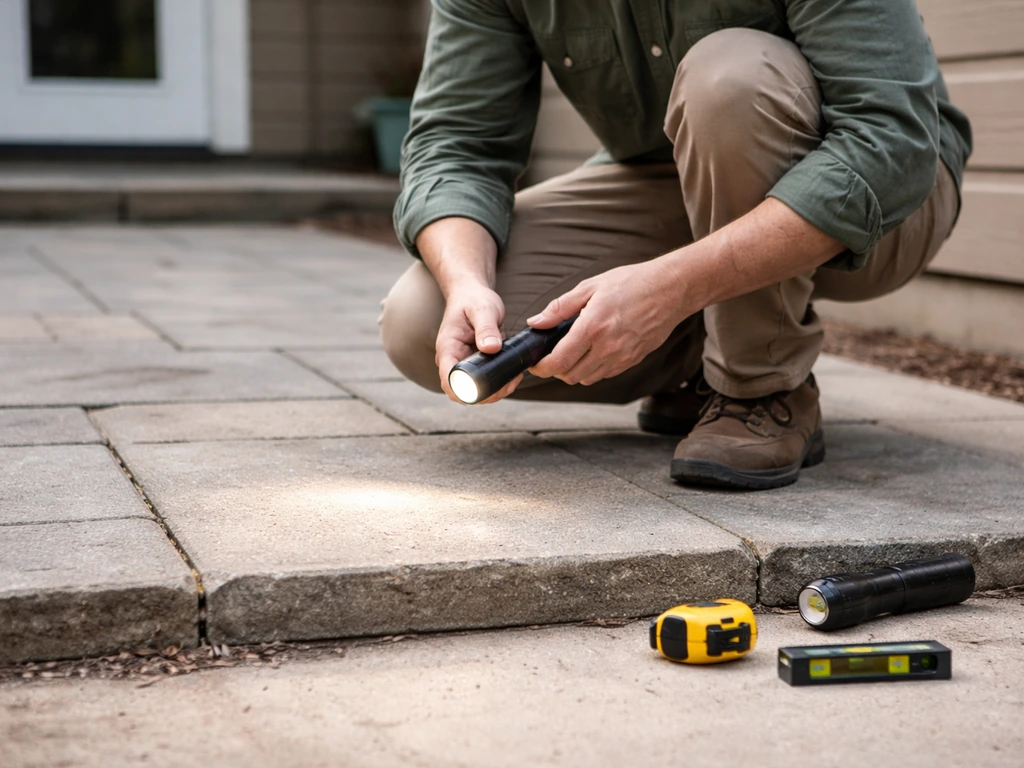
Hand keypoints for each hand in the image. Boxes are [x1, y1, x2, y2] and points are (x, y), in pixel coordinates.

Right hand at [435, 284, 523, 403]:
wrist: (472, 295)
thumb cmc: (474, 299)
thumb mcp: (483, 309)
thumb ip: (486, 327)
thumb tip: (491, 348)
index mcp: (448, 348)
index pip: (448, 380)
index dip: (464, 391)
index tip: (487, 389)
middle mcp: (453, 360)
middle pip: (462, 392)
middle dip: (485, 395)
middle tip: (509, 383)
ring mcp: (464, 365)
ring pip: (474, 391)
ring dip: (494, 392)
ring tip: (514, 378)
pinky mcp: (476, 365)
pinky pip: (485, 382)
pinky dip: (499, 384)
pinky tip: (513, 375)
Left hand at [527, 259, 688, 385]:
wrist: (670, 289)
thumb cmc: (631, 283)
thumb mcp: (590, 287)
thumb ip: (560, 307)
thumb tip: (537, 322)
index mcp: (593, 327)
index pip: (559, 361)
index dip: (542, 367)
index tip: (535, 364)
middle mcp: (607, 347)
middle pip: (570, 375)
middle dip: (556, 369)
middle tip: (553, 355)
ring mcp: (622, 357)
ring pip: (587, 379)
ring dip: (574, 371)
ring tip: (573, 353)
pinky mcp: (632, 361)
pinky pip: (605, 374)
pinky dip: (593, 369)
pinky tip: (594, 351)